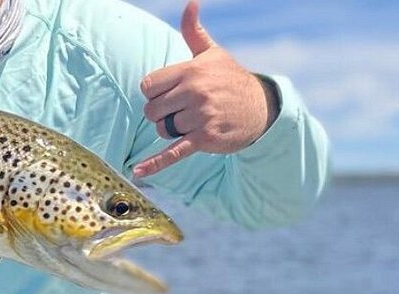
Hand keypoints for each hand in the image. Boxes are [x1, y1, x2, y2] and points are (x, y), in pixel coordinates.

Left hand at [133, 1, 277, 178]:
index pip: (148, 86)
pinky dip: (155, 164)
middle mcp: (195, 92)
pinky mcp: (204, 139)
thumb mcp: (213, 54)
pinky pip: (172, 152)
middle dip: (161, 114)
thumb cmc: (230, 79)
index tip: (170, 93)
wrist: (260, 108)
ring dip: (171, 131)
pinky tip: (138, 171)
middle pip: (151, 110)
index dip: (154, 93)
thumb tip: (190, 3)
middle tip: (182, 110)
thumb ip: (194, 32)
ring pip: (162, 130)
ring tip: (192, 122)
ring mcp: (200, 116)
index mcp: (191, 70)